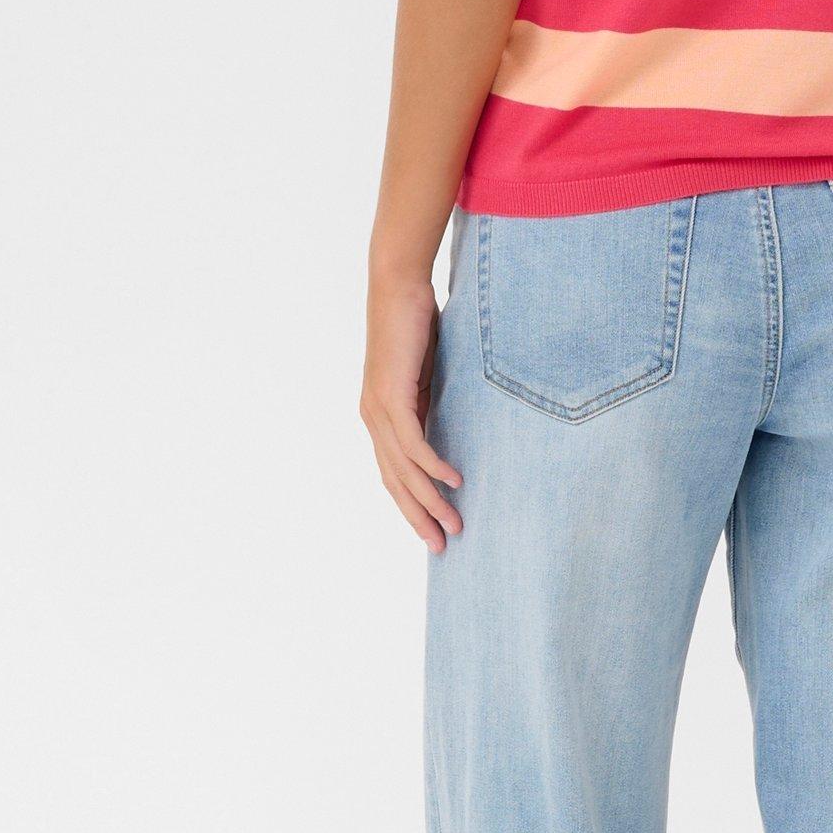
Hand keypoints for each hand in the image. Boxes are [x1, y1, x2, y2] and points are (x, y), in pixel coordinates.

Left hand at [359, 268, 464, 550]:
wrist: (397, 286)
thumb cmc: (417, 324)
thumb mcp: (430, 374)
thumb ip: (435, 402)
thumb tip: (458, 425)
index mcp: (381, 417)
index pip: (395, 474)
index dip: (413, 505)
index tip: (434, 531)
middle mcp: (374, 419)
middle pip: (396, 482)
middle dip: (419, 517)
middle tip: (442, 546)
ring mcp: (379, 409)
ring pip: (404, 469)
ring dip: (430, 500)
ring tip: (454, 523)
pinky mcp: (391, 395)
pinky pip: (413, 443)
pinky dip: (433, 466)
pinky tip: (454, 482)